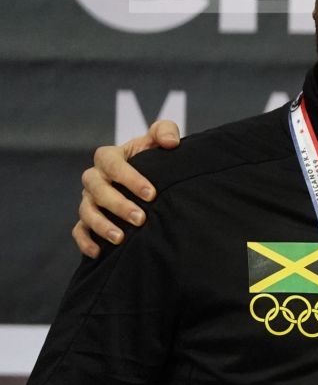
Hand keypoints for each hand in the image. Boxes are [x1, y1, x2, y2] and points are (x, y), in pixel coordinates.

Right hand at [73, 119, 181, 256]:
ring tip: (121, 238)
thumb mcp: (158, 142)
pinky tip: (99, 253)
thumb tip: (171, 142)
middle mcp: (95, 178)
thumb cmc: (152, 159)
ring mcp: (89, 199)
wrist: (148, 179)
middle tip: (141, 219)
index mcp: (109, 157)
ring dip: (101, 225)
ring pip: (86, 211)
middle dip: (118, 205)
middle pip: (97, 189)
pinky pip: (79, 230)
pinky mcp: (88, 219)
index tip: (152, 194)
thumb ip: (165, 131)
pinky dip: (85, 241)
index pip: (112, 163)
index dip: (129, 178)